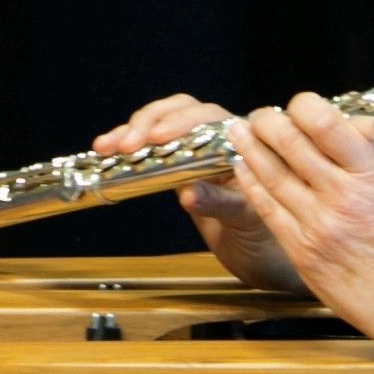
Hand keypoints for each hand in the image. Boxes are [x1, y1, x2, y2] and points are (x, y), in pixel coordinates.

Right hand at [95, 93, 301, 293]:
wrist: (264, 260)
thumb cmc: (267, 238)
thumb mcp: (247, 221)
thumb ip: (221, 203)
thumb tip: (187, 193)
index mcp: (242, 144)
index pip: (208, 117)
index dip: (181, 122)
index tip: (158, 137)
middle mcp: (219, 140)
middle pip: (179, 113)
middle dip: (148, 123)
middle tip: (125, 145)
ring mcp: (196, 153)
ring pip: (161, 127)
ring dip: (131, 132)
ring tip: (105, 147)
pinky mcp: (178, 169)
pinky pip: (153, 150)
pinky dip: (129, 150)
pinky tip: (107, 154)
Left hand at [229, 94, 373, 343]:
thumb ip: (373, 150)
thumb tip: (346, 119)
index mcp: (372, 175)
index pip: (326, 124)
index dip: (304, 106)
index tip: (298, 105)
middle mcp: (342, 196)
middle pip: (289, 143)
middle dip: (267, 121)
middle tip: (260, 116)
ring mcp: (318, 224)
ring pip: (270, 173)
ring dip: (249, 148)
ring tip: (238, 133)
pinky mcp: (301, 250)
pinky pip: (266, 208)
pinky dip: (250, 182)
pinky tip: (242, 168)